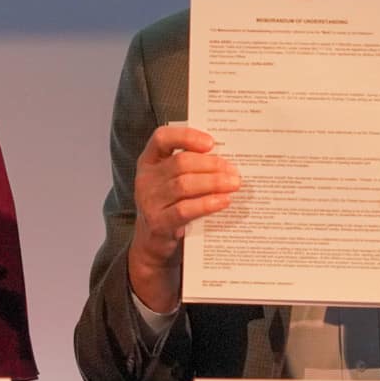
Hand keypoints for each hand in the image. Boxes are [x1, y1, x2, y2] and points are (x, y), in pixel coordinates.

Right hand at [127, 125, 238, 312]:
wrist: (152, 244)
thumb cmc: (169, 206)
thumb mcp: (172, 182)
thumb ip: (190, 168)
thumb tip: (226, 160)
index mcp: (149, 162)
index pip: (161, 138)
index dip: (186, 136)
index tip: (211, 143)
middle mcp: (145, 179)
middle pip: (180, 163)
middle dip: (211, 165)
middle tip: (233, 171)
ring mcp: (149, 201)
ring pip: (184, 185)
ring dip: (213, 183)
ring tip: (234, 184)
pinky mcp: (158, 222)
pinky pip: (185, 210)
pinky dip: (207, 204)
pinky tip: (223, 201)